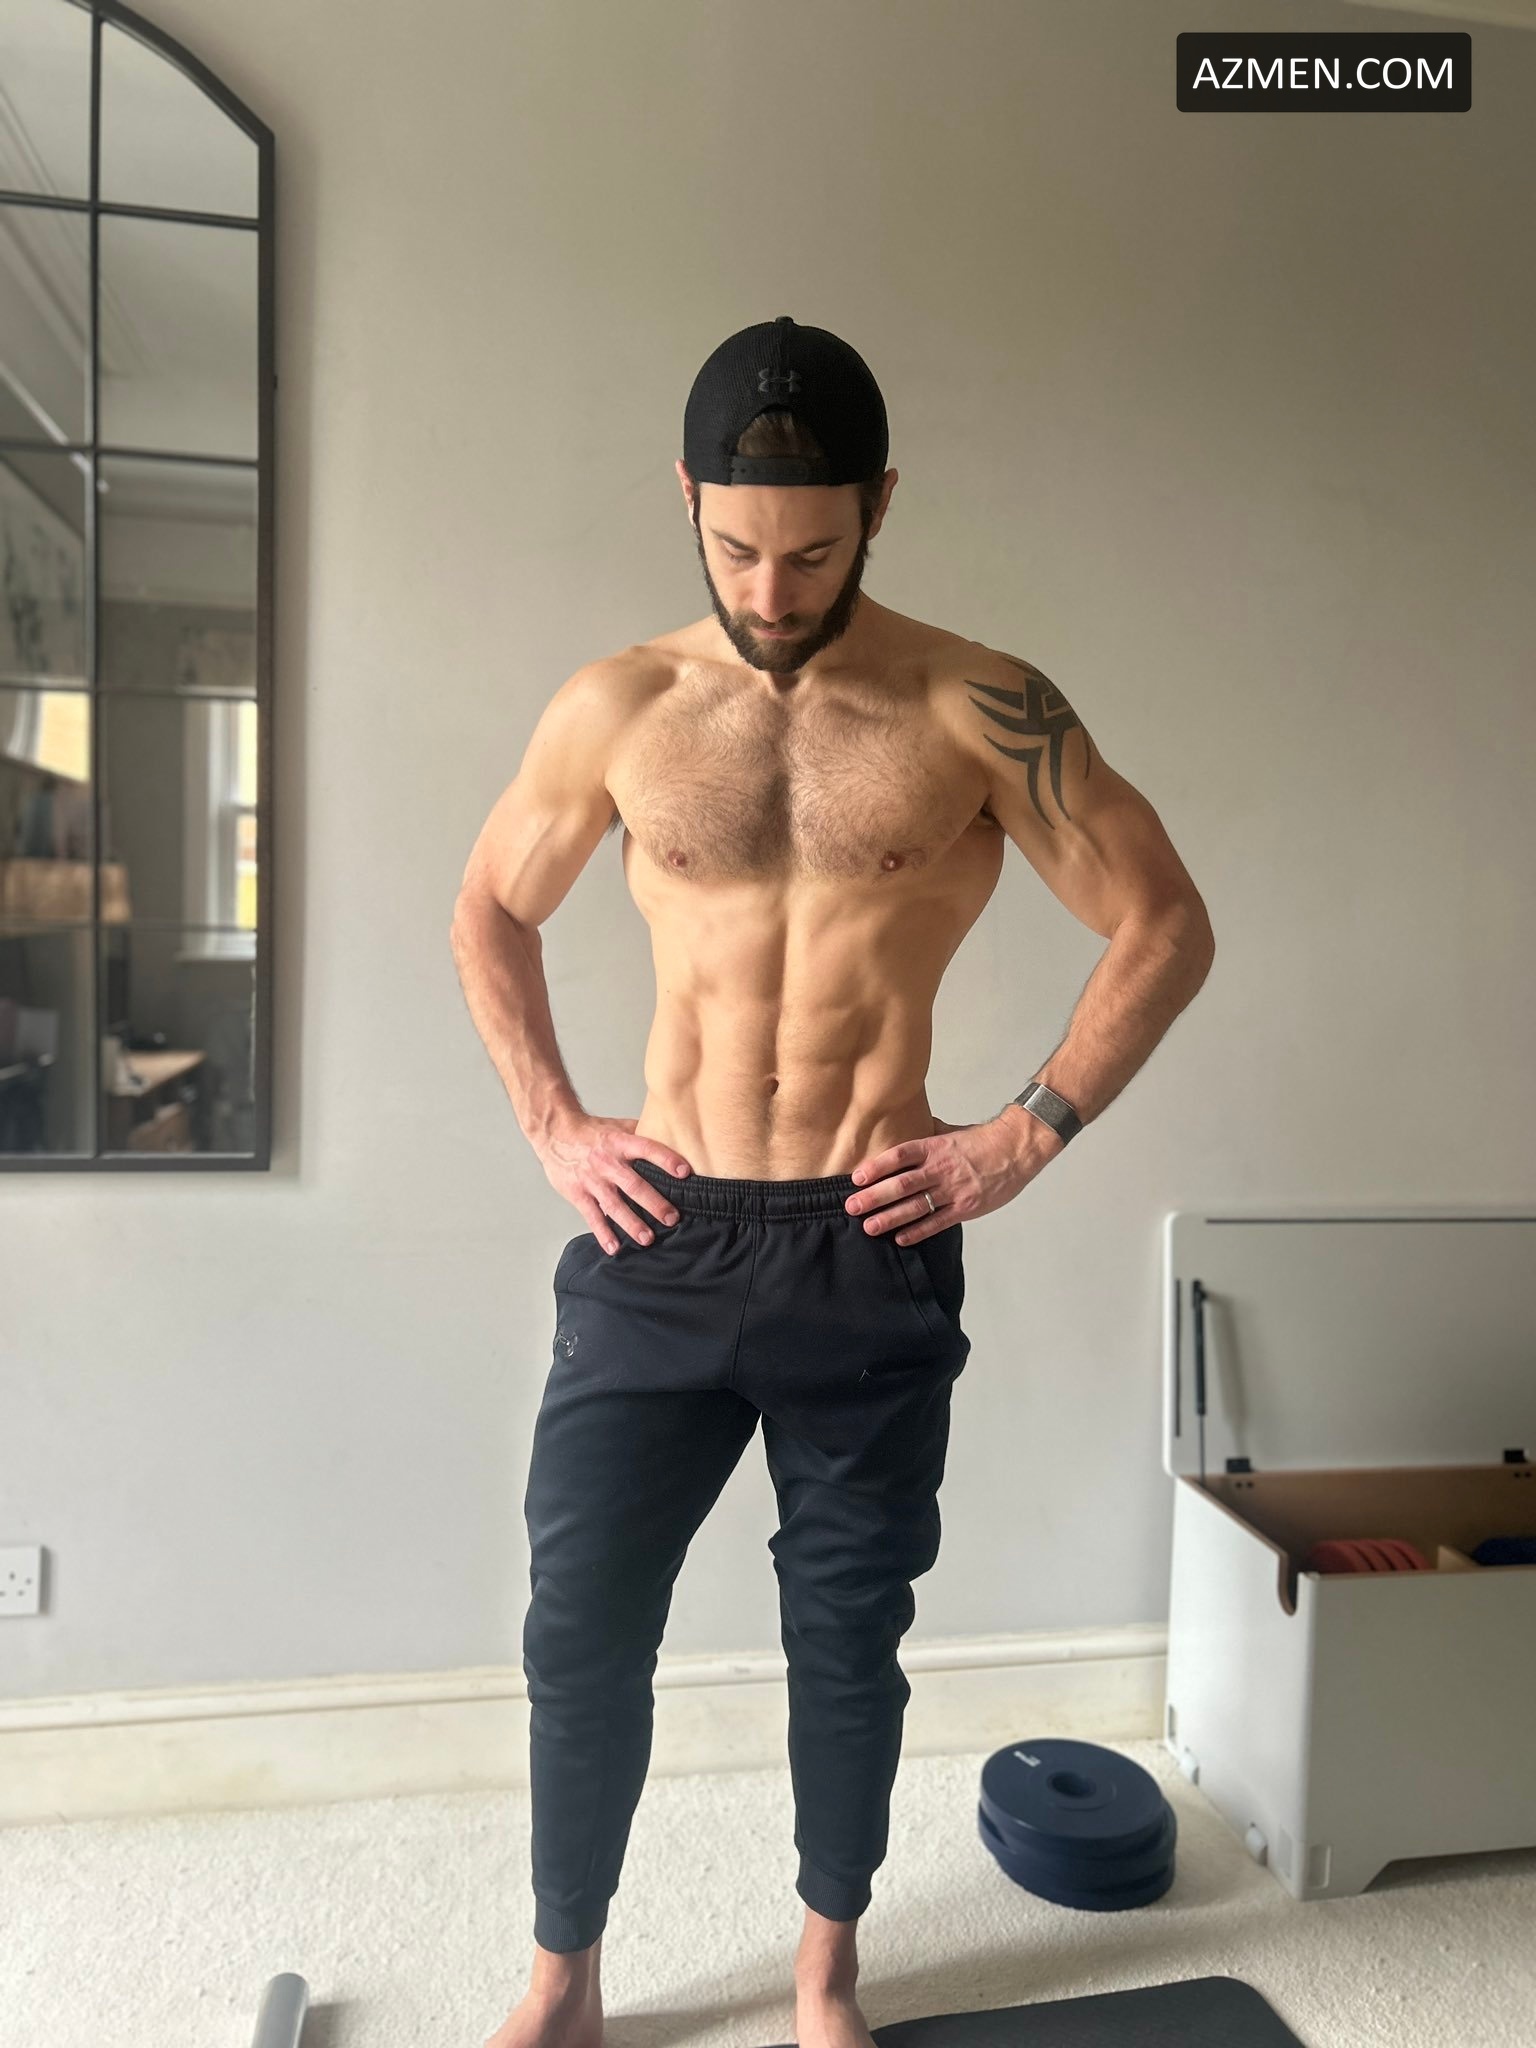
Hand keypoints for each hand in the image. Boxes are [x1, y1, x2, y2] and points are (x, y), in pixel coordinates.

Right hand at [540, 1113, 692, 1254]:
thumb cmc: (592, 1132)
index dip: (666, 1159)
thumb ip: (643, 1134)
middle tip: (672, 1218)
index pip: (647, 1148)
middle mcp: (607, 1162)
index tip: (685, 1172)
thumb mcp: (618, 1126)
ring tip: (647, 1239)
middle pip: (633, 1184)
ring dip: (631, 1223)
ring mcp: (592, 1180)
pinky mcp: (578, 1194)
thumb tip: (675, 1137)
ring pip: (614, 1205)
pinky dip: (603, 1233)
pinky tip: (614, 1247)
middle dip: (654, 1203)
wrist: (555, 1133)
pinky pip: (592, 1216)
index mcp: (620, 1142)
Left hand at [844, 1107, 1064, 1243]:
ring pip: (916, 1206)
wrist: (1016, 1149)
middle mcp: (940, 1169)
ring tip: (869, 1227)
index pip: (899, 1157)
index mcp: (935, 1147)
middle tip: (852, 1206)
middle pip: (902, 1184)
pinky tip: (901, 1238)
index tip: (857, 1178)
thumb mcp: (952, 1131)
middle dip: (874, 1197)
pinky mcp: (965, 1208)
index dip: (877, 1167)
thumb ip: (928, 1134)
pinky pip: (937, 1222)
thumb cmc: (982, 1140)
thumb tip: (909, 1125)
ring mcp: (953, 1190)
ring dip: (890, 1217)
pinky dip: (918, 1232)